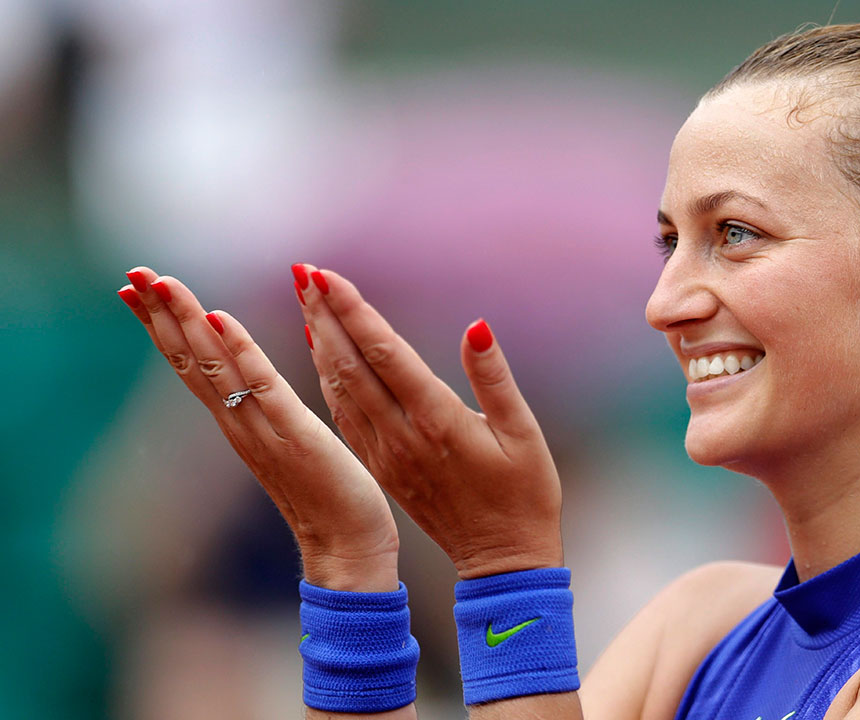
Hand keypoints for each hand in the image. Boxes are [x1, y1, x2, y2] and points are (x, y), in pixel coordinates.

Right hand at [117, 267, 400, 591]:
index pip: (191, 365)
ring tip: (161, 283)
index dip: (164, 325)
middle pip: (189, 361)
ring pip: (214, 367)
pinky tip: (222, 320)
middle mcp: (239, 424)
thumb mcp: (289, 439)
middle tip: (132, 272)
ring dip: (187, 323)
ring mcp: (262, 430)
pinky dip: (241, 353)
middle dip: (161, 315)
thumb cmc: (326, 496)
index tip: (136, 288)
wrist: (346, 548)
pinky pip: (262, 388)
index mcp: (239, 422)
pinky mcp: (295, 435)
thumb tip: (249, 375)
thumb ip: (266, 407)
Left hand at [292, 264, 562, 578]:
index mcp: (436, 421)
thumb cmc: (525, 494)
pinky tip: (320, 352)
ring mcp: (386, 454)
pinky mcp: (382, 468)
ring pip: (341, 388)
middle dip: (326, 314)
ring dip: (320, 340)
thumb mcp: (523, 433)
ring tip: (304, 299)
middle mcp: (401, 435)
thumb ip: (495, 378)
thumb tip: (475, 327)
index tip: (327, 275)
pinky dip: (328, 378)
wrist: (502, 561)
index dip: (353, 311)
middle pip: (351, 364)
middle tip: (303, 271)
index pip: (384, 353)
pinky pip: (345, 415)